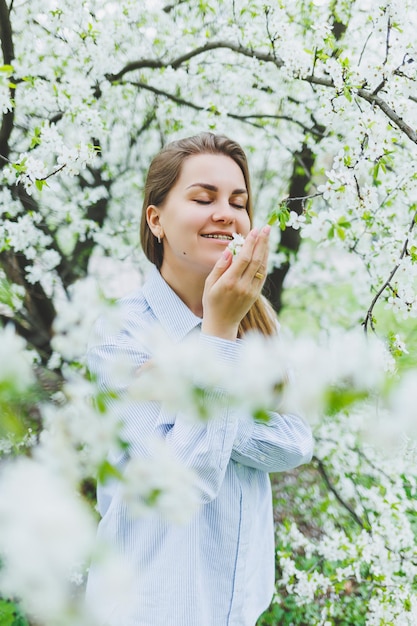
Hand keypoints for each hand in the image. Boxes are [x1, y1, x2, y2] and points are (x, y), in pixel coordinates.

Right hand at [201, 225, 269, 339]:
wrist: (222, 323)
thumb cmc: (212, 302)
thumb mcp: (210, 284)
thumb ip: (220, 266)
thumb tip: (229, 249)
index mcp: (229, 282)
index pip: (244, 258)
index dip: (251, 243)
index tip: (255, 230)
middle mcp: (243, 286)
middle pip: (256, 260)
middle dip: (262, 242)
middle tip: (266, 228)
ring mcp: (251, 290)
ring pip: (262, 266)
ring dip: (266, 250)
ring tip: (267, 236)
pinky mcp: (256, 294)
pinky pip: (262, 274)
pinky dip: (265, 261)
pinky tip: (265, 251)